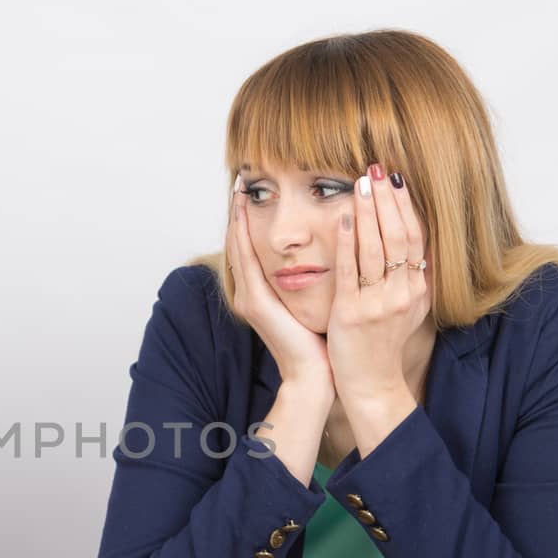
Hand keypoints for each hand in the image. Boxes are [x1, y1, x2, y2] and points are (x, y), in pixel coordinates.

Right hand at [227, 186, 332, 398]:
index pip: (250, 249)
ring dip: (236, 218)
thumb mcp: (311, 303)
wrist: (314, 376)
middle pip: (238, 244)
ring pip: (237, 248)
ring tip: (239, 190)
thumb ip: (307, 281)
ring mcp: (248, 298)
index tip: (253, 193)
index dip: (247, 221)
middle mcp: (248, 294)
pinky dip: (243, 235)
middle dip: (237, 213)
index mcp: (260, 294)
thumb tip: (321, 256)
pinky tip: (246, 214)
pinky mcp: (255, 303)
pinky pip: (246, 261)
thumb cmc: (319, 342)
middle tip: (240, 181)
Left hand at [326, 165, 431, 450]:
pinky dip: (347, 243)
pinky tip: (342, 218)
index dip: (407, 206)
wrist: (371, 384)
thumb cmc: (383, 344)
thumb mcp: (410, 309)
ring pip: (376, 248)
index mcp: (417, 289)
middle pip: (399, 236)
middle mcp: (402, 293)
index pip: (416, 237)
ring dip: (368, 212)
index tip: (396, 179)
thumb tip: (419, 244)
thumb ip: (415, 278)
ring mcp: (377, 304)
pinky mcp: (351, 314)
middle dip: (387, 200)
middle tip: (377, 169)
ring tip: (361, 183)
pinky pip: (350, 272)